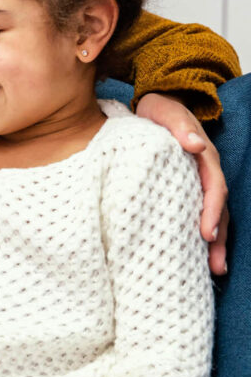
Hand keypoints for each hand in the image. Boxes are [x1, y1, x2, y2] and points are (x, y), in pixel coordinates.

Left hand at [135, 93, 228, 274]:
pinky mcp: (186, 187)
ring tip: (214, 271)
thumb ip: (179, 125)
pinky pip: (196, 212)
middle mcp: (206, 172)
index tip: (206, 233)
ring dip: (214, 243)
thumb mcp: (167, 112)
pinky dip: (199, 233)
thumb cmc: (160, 111)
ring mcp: (198, 181)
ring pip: (212, 215)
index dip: (211, 210)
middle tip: (215, 266)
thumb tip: (195, 144)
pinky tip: (195, 255)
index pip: (213, 187)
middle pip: (218, 209)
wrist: (157, 104)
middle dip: (218, 238)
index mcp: (204, 157)